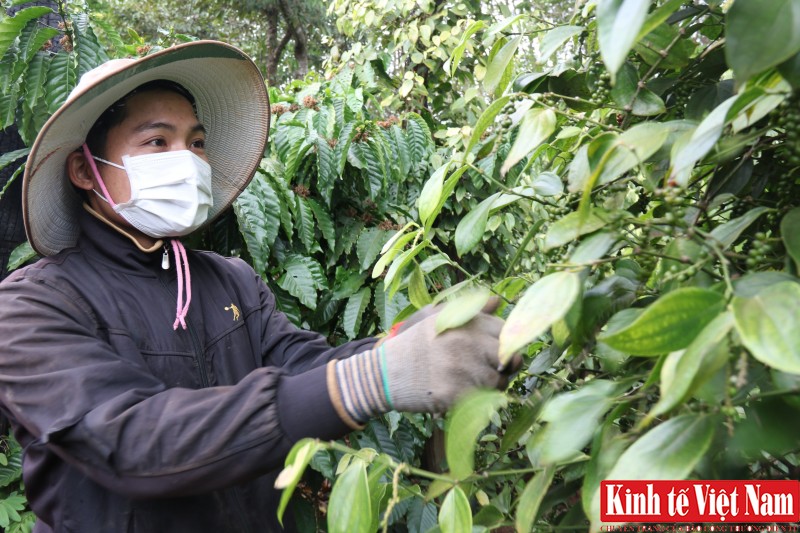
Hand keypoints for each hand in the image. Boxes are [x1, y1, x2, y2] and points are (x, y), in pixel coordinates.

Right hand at [381, 299, 512, 412]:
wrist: (383, 373)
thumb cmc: (413, 345)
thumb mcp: (436, 317)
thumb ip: (469, 310)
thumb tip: (497, 301)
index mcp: (464, 322)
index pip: (505, 332)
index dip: (504, 344)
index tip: (495, 353)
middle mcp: (466, 342)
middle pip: (507, 357)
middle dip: (503, 367)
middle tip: (490, 371)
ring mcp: (461, 369)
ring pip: (498, 382)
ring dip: (490, 386)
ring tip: (470, 382)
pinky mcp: (455, 394)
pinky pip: (483, 400)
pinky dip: (476, 400)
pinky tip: (460, 394)